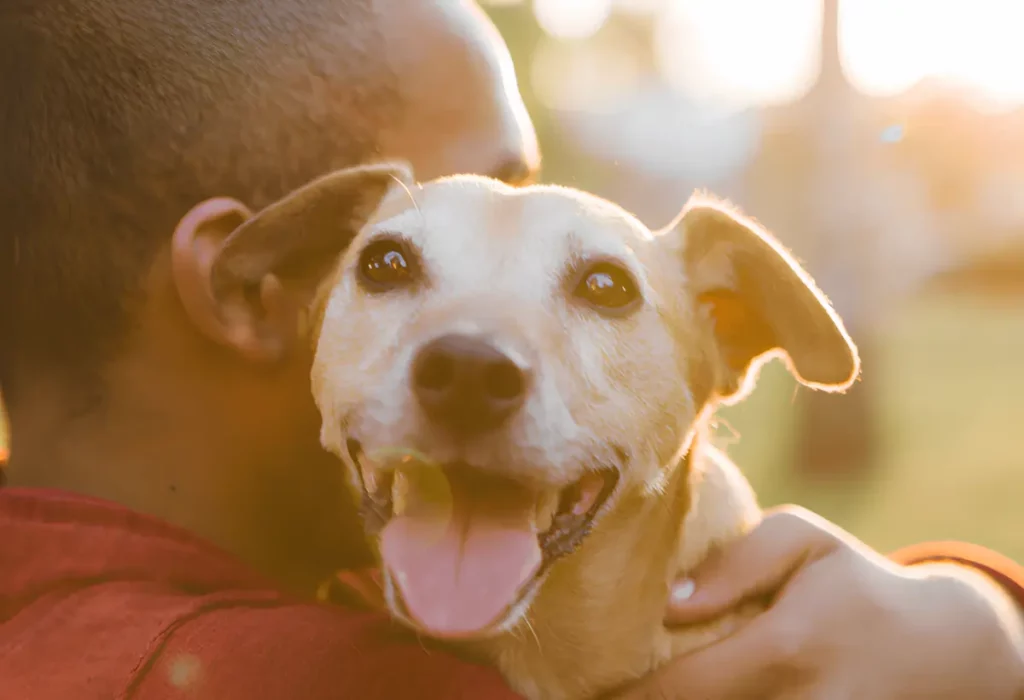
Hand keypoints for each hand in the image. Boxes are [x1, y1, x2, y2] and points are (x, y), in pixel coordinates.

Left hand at [617, 506, 1023, 698]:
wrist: (943, 648)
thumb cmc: (856, 582)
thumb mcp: (806, 540)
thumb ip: (737, 561)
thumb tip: (671, 603)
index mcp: (788, 645)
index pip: (686, 686)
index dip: (630, 698)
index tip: (590, 691)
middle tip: (600, 695)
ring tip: (641, 695)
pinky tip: (689, 699)